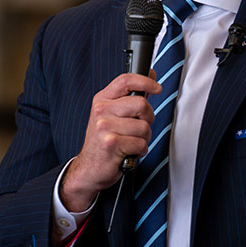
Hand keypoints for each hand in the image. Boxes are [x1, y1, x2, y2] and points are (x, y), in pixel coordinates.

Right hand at [59, 73, 160, 211]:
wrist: (88, 169)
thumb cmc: (104, 141)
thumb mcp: (111, 115)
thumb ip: (129, 98)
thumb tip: (150, 78)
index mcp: (102, 100)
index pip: (125, 80)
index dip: (145, 81)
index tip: (157, 88)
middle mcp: (101, 111)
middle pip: (141, 104)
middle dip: (148, 118)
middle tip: (140, 127)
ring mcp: (104, 127)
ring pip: (144, 126)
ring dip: (144, 138)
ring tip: (132, 142)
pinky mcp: (111, 143)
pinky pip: (140, 143)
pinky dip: (140, 150)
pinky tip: (130, 152)